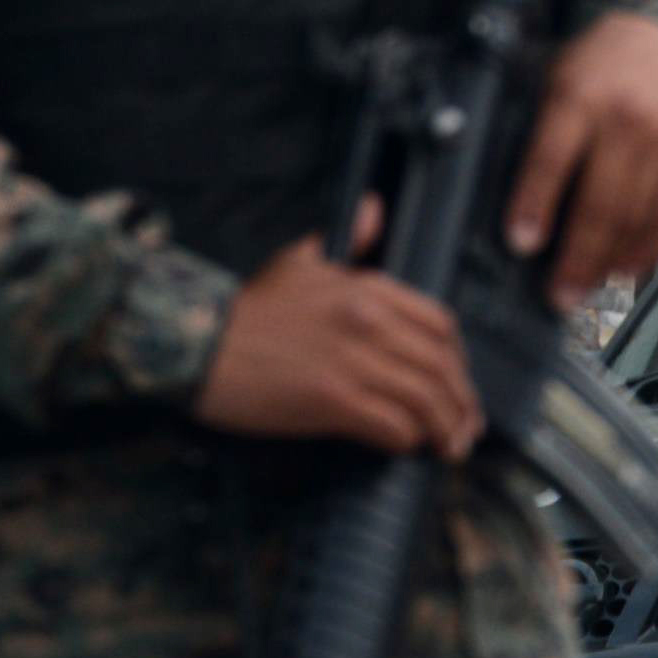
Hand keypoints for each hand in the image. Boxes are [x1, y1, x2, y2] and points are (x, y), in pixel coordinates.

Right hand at [193, 229, 482, 459]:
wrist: (193, 345)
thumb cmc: (242, 313)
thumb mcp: (297, 260)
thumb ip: (345, 239)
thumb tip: (374, 210)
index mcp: (366, 290)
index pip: (440, 324)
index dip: (458, 359)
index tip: (457, 382)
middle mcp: (368, 323)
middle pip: (441, 366)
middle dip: (461, 402)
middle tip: (464, 426)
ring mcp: (352, 362)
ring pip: (425, 399)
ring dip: (444, 428)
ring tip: (447, 447)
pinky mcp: (332, 400)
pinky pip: (393, 424)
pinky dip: (407, 440)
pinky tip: (405, 446)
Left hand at [505, 8, 657, 307]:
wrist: (654, 38)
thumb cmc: (588, 71)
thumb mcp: (547, 87)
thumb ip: (533, 138)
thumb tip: (509, 209)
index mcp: (579, 97)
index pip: (553, 158)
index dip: (536, 205)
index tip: (522, 245)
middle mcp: (630, 119)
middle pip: (604, 201)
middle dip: (579, 256)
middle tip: (559, 295)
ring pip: (646, 214)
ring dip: (618, 260)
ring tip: (593, 286)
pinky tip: (635, 265)